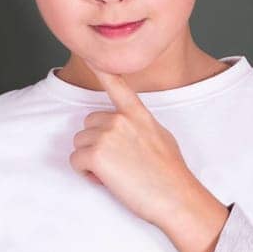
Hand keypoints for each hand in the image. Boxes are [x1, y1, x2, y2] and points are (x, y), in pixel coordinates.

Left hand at [69, 63, 230, 251]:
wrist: (176, 197)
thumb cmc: (172, 175)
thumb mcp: (161, 138)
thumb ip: (140, 127)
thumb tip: (130, 132)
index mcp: (138, 115)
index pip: (117, 86)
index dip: (101, 69)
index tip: (90, 53)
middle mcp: (120, 119)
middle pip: (88, 125)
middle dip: (96, 144)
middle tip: (118, 164)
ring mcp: (107, 135)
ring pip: (79, 144)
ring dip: (90, 160)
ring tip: (116, 174)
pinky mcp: (96, 154)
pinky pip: (76, 161)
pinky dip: (86, 174)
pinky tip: (107, 181)